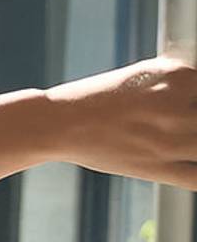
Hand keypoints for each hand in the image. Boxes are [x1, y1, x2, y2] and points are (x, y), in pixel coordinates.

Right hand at [47, 56, 196, 188]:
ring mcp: (170, 139)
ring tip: (179, 139)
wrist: (59, 123)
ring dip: (196, 142)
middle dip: (194, 121)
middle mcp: (177, 106)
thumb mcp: (146, 75)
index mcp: (178, 75)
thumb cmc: (101, 98)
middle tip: (182, 125)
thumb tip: (196, 90)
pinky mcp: (159, 167)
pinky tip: (190, 163)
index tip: (190, 109)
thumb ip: (183, 81)